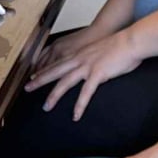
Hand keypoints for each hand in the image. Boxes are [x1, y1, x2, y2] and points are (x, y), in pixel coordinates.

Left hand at [26, 28, 142, 120]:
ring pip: (64, 83)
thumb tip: (91, 65)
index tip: (33, 76)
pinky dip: (79, 105)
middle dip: (39, 81)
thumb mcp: (99, 50)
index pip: (57, 63)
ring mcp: (87, 66)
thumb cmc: (119, 46)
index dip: (44, 70)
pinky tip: (75, 115)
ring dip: (54, 96)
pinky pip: (86, 93)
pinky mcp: (98, 74)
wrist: (131, 41)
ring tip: (46, 107)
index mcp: (79, 54)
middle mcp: (79, 59)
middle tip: (27, 89)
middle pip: (54, 71)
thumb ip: (91, 58)